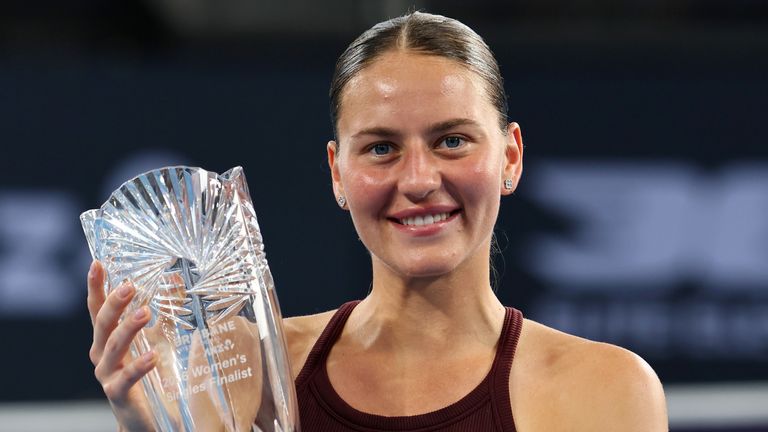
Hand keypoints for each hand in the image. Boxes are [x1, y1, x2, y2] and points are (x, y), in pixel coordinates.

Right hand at [87, 260, 155, 431]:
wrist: (147, 418)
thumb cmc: (149, 374)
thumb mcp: (157, 337)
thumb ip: (163, 310)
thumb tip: (175, 278)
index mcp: (107, 338)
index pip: (98, 308)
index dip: (96, 286)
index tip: (98, 263)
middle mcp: (101, 354)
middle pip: (103, 323)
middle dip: (115, 303)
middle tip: (130, 285)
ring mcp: (107, 374)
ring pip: (113, 347)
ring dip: (128, 328)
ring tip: (145, 313)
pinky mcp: (118, 394)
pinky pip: (126, 378)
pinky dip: (139, 366)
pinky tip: (153, 356)